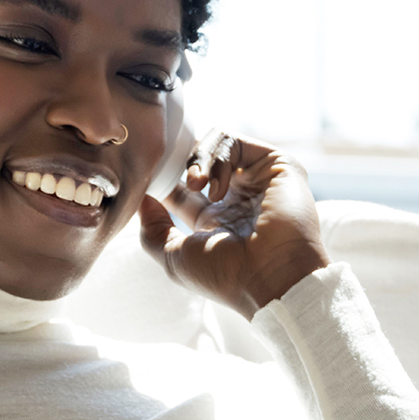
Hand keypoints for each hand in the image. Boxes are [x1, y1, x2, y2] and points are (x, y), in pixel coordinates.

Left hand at [137, 130, 331, 318]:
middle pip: (199, 160)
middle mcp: (238, 198)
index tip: (148, 180)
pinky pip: (234, 141)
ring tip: (196, 185)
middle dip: (180, 165)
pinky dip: (217, 159)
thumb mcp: (173, 256)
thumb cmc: (225, 276)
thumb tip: (143, 198)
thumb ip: (152, 228)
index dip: (163, 179)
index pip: (183, 187)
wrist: (269, 277)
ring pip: (215, 145)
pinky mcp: (275, 165)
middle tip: (174, 181)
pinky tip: (218, 189)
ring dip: (198, 161)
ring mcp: (257, 180)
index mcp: (216, 221)